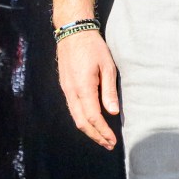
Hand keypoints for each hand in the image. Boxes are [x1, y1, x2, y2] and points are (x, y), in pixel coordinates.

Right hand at [56, 29, 119, 149]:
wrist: (73, 33)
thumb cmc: (94, 47)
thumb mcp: (107, 66)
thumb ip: (109, 90)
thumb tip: (113, 112)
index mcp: (83, 88)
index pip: (92, 118)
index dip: (102, 131)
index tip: (112, 141)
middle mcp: (71, 93)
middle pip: (81, 122)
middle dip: (95, 135)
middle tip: (109, 144)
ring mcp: (66, 90)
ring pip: (75, 117)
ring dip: (89, 129)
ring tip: (102, 137)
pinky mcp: (66, 87)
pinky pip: (73, 109)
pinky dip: (83, 119)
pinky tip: (92, 122)